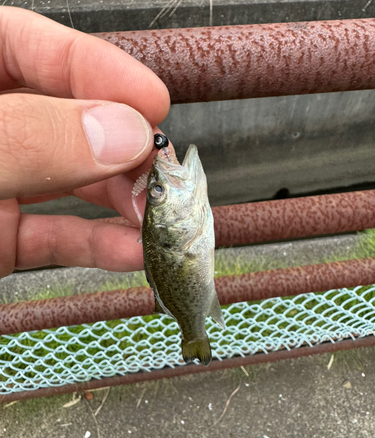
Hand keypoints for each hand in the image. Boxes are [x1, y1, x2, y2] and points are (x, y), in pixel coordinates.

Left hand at [0, 7, 169, 278]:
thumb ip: (32, 140)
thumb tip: (121, 133)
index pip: (28, 45)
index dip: (97, 67)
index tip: (151, 101)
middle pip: (68, 118)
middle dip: (123, 145)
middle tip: (160, 170)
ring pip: (72, 181)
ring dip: (123, 200)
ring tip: (157, 218)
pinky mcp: (3, 238)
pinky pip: (57, 236)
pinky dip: (98, 245)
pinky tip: (132, 251)